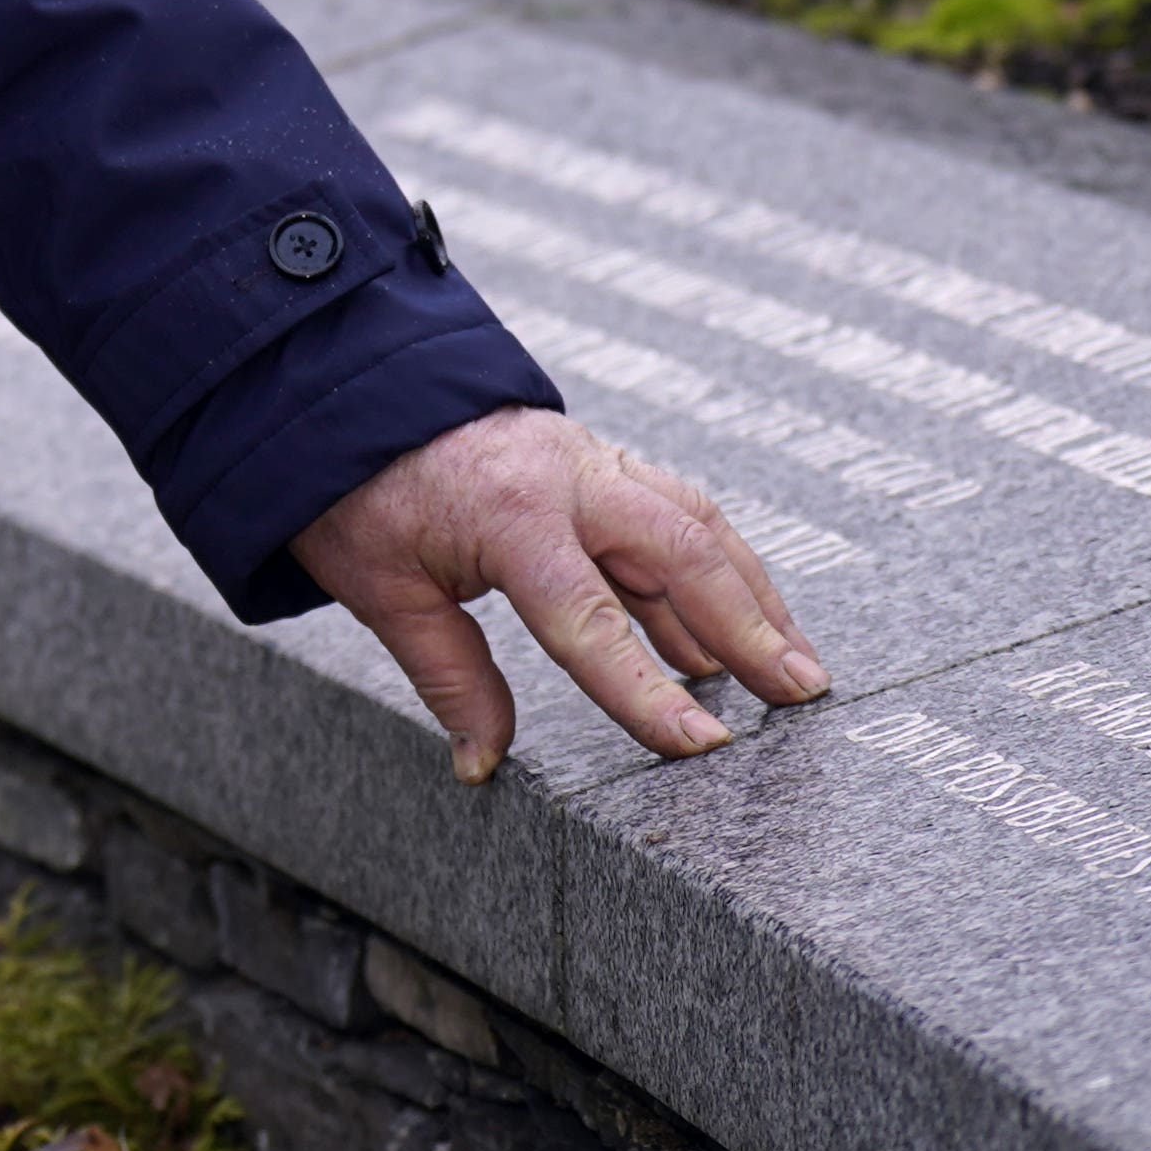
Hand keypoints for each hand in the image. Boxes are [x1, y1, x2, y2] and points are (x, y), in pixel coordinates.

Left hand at [293, 405, 829, 782]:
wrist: (348, 385)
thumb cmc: (359, 491)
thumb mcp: (383, 590)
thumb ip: (449, 678)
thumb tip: (481, 765)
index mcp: (509, 514)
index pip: (589, 619)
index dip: (648, 690)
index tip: (705, 744)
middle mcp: (567, 479)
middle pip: (679, 552)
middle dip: (749, 628)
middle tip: (802, 696)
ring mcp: (590, 462)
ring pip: (694, 525)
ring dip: (751, 595)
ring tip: (796, 666)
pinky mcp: (598, 461)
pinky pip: (674, 513)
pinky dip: (714, 569)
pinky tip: (733, 628)